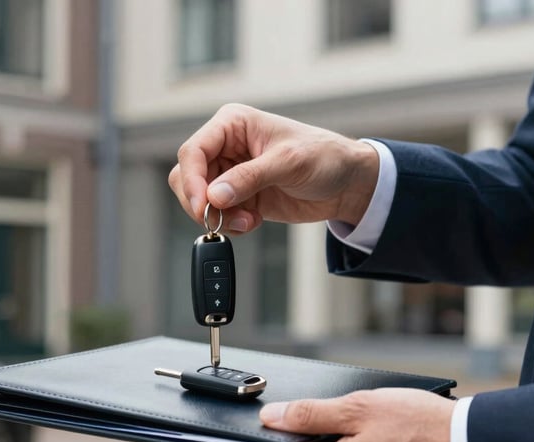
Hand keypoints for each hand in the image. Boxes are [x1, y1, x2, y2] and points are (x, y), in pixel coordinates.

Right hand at [168, 103, 378, 232]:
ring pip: (199, 199)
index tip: (203, 206)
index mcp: (233, 124)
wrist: (346, 184)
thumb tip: (215, 196)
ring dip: (218, 217)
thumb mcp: (289, 163)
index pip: (194, 151)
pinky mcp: (239, 197)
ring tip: (247, 222)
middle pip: (188, 177)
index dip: (192, 180)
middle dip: (202, 203)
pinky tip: (252, 222)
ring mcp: (230, 174)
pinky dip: (229, 224)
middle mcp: (226, 147)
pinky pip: (217, 214)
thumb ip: (249, 178)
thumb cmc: (324, 157)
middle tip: (222, 219)